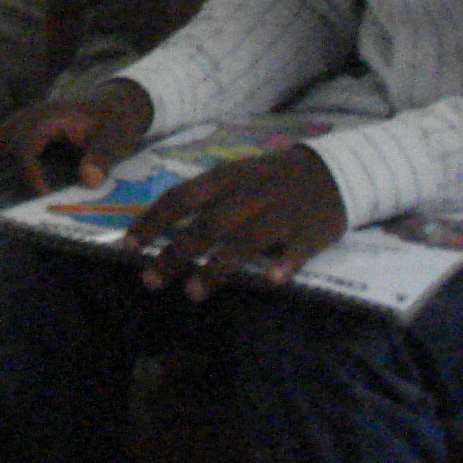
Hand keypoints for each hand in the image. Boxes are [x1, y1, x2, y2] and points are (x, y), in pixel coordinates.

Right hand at [0, 79, 154, 219]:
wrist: (107, 105)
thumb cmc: (111, 120)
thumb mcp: (117, 134)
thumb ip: (104, 154)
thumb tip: (88, 180)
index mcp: (42, 118)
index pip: (24, 144)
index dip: (29, 171)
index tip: (42, 196)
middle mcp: (15, 126)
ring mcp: (6, 137)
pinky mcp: (5, 150)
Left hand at [124, 145, 347, 298]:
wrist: (333, 169)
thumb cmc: (272, 178)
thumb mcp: (236, 175)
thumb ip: (205, 197)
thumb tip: (161, 222)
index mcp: (227, 177)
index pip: (180, 197)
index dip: (153, 221)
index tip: (128, 246)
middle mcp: (250, 194)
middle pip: (208, 224)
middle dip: (175, 253)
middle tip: (150, 279)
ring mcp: (281, 212)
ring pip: (246, 240)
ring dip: (217, 266)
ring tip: (192, 292)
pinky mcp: (311, 231)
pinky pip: (297, 250)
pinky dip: (284, 264)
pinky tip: (271, 281)